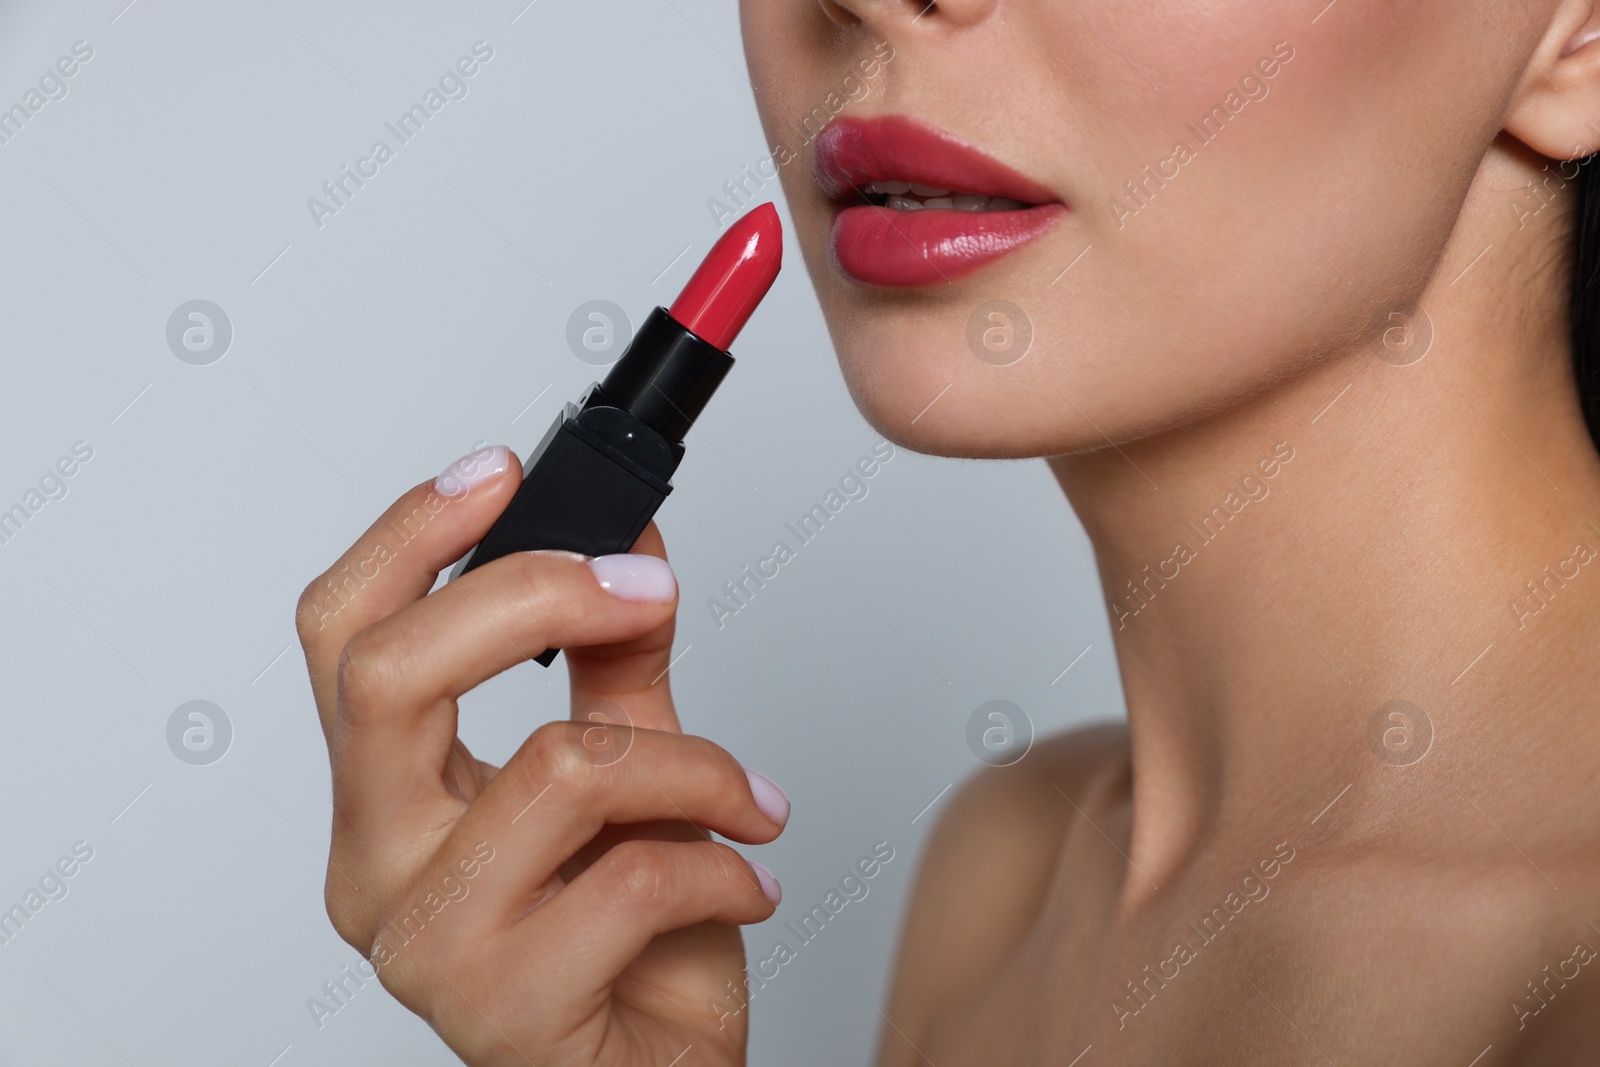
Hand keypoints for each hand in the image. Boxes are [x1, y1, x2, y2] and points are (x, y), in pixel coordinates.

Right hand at [294, 445, 788, 1065]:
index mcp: (383, 795)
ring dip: (689, 764)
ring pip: (557, 768)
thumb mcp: (628, 778)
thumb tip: (631, 543)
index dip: (410, 537)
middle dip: (538, 598)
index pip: (340, 636)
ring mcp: (425, 942)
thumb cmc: (630, 948)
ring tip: (744, 797)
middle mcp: (374, 865)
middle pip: (391, 676)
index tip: (502, 469)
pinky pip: (631, 875)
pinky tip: (747, 879)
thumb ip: (616, 664)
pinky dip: (722, 860)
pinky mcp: (501, 1007)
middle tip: (645, 590)